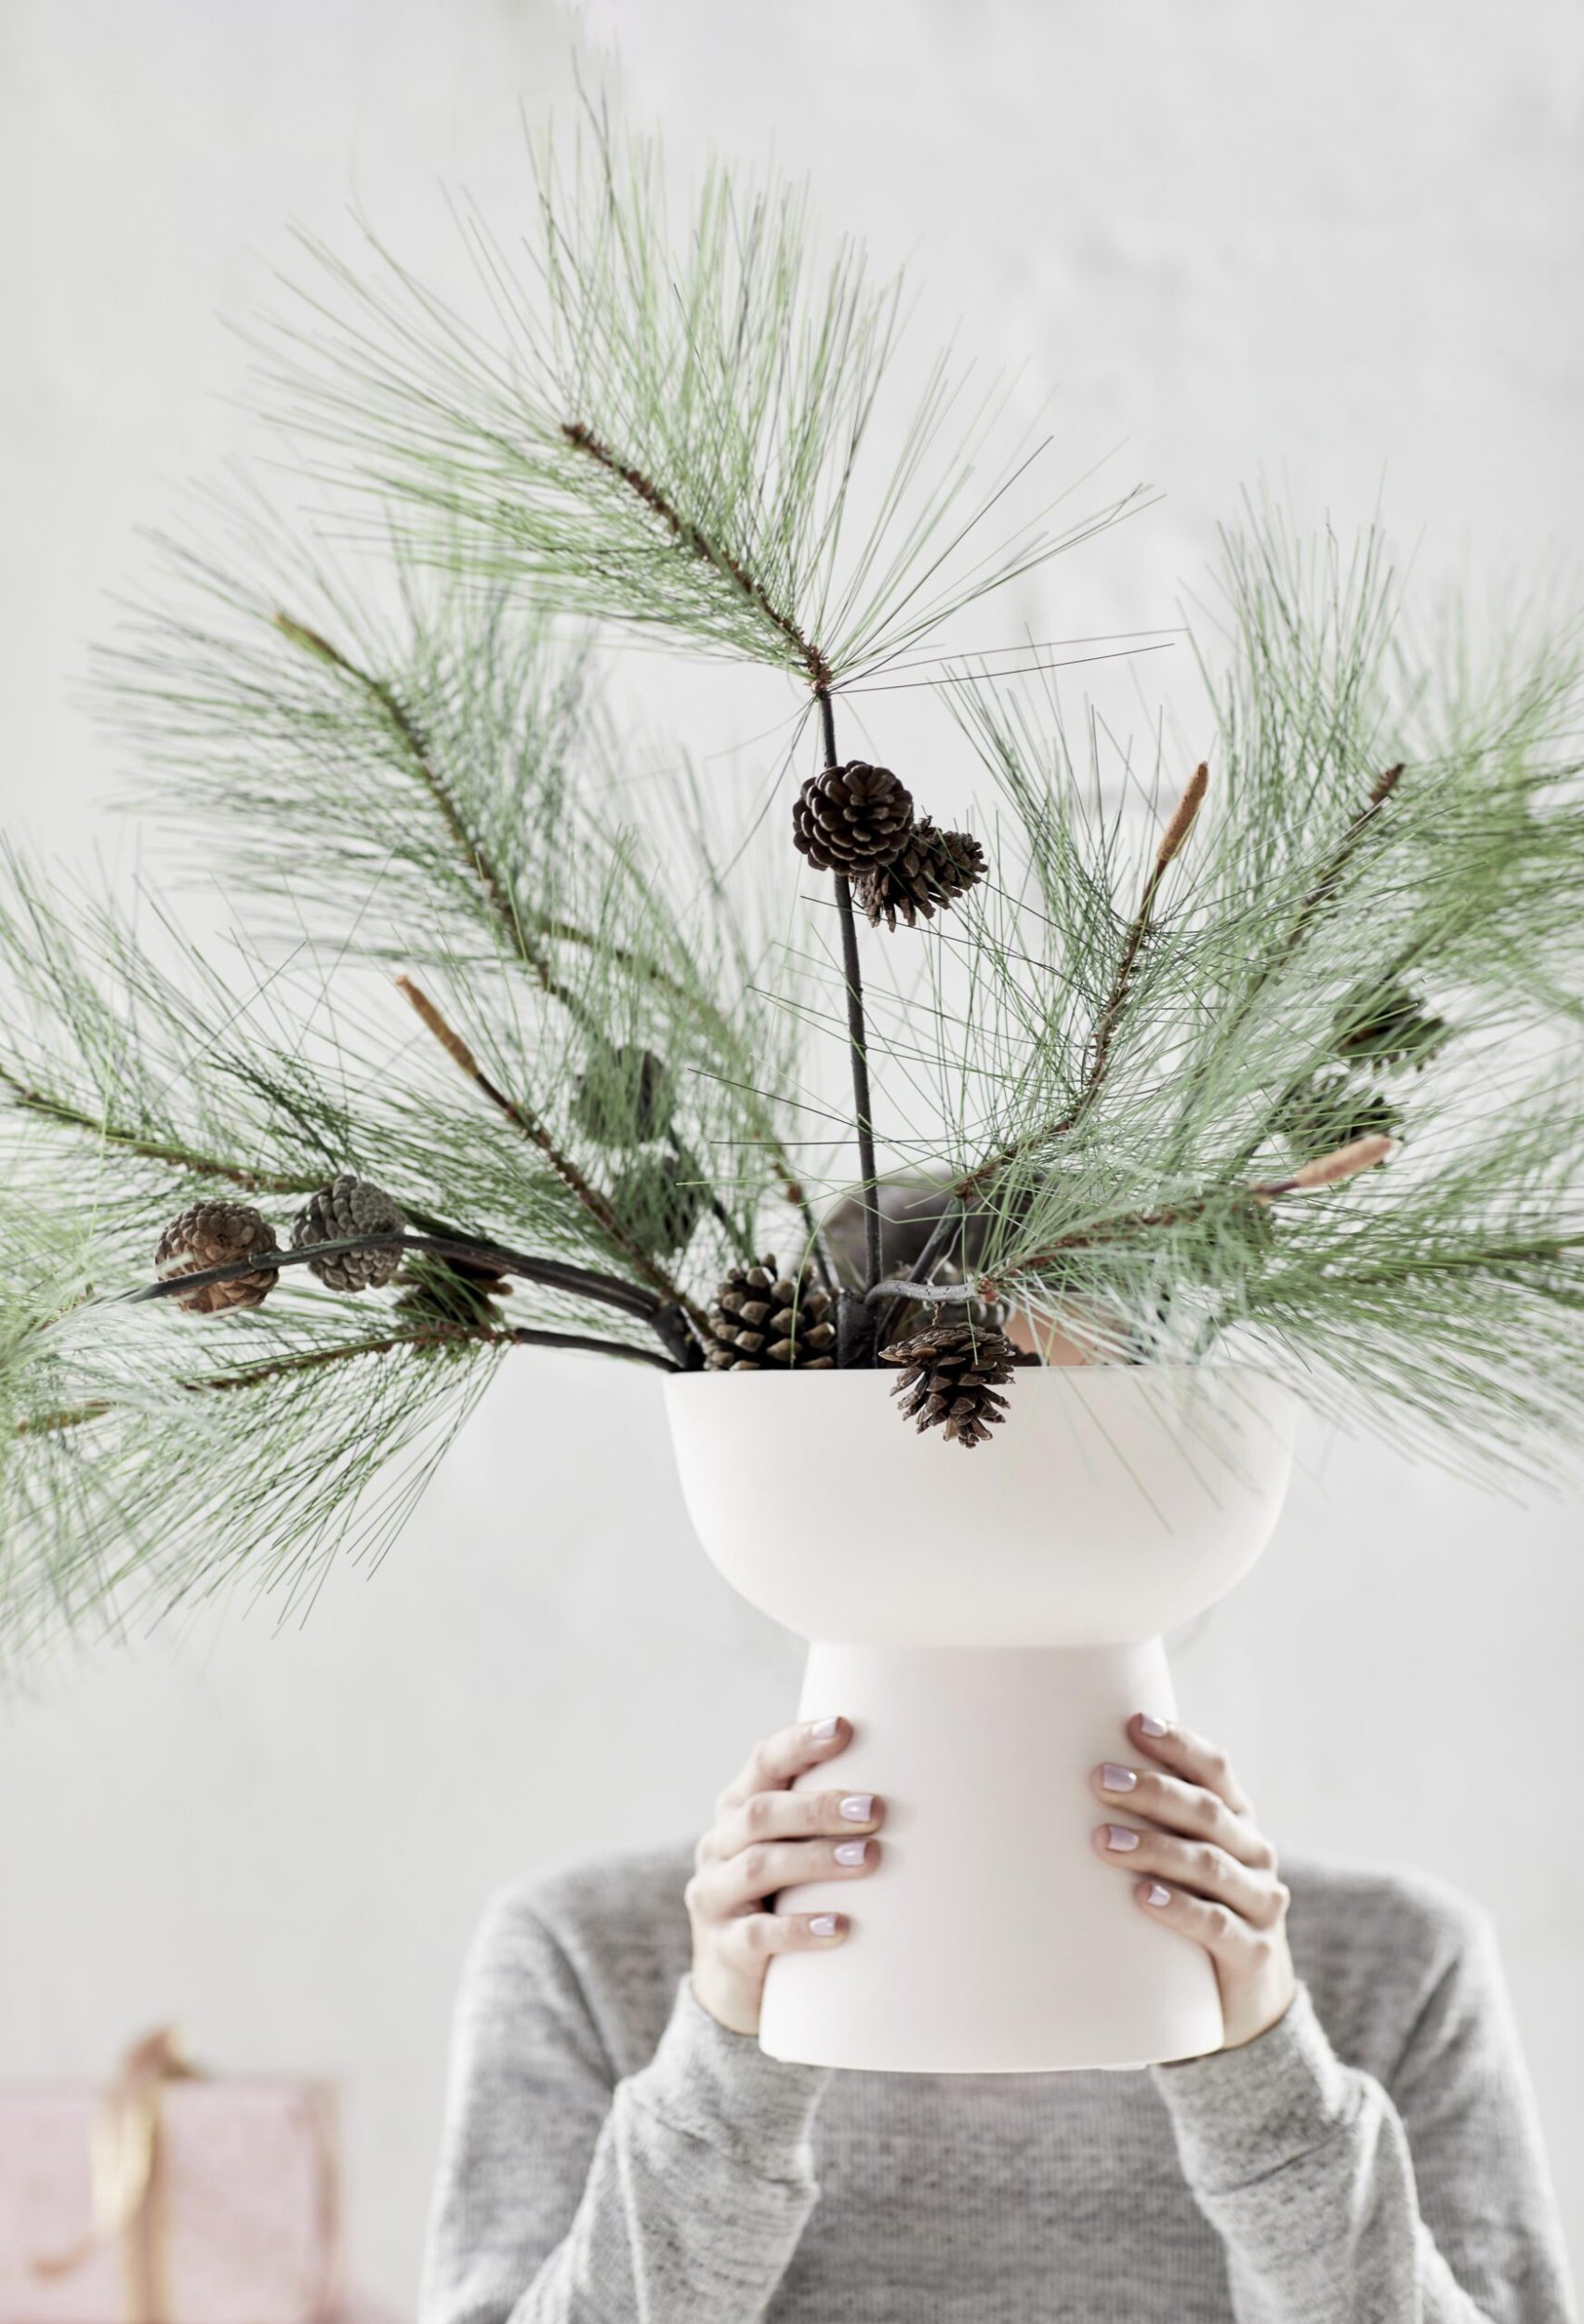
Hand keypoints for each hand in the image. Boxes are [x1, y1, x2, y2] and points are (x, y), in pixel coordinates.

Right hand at [686, 1715, 883, 2036]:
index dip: (799, 1744)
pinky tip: (839, 1927)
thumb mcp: (791, 1847)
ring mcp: (714, 1896)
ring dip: (817, 1860)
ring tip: (870, 1860)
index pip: (762, 1762)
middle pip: (762, 1813)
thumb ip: (823, 1816)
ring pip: (759, 1867)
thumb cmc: (783, 1895)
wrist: (734, 1980)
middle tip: (876, 1810)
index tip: (844, 1729)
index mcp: (737, 1808)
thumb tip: (915, 1775)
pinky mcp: (724, 1948)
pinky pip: (759, 1935)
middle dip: (819, 1807)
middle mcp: (718, 1844)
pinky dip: (800, 1929)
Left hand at [1092, 1713, 1294, 2050]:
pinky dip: (1179, 1907)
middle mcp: (1254, 1853)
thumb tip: (1058, 1777)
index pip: (1214, 1770)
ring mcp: (1259, 1902)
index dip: (1179, 1744)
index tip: (1133, 1723)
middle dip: (1152, 1790)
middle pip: (1205, 1811)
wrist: (1244, 2002)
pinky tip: (1143, 1896)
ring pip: (1208, 1864)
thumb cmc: (1192, 1908)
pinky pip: (1216, 1925)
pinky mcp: (1252, 1952)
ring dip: (1154, 1848)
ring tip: (1104, 1840)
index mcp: (1237, 1820)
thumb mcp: (1179, 1862)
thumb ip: (1147, 1824)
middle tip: (1097, 1779)